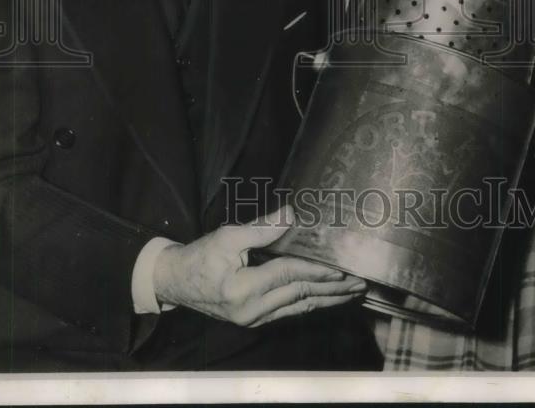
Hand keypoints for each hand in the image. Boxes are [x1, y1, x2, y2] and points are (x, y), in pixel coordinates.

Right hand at [153, 205, 365, 326]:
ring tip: (351, 293)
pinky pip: (289, 311)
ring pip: (298, 308)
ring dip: (327, 300)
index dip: (317, 269)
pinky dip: (309, 303)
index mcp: (244, 290)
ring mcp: (254, 319)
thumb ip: (261, 229)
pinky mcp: (254, 319)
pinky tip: (325, 298)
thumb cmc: (199, 257)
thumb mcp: (227, 236)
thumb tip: (291, 215)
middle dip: (332, 289)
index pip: (290, 276)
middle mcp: (252, 311)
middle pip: (300, 296)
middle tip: (359, 283)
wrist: (175, 282)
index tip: (341, 267)